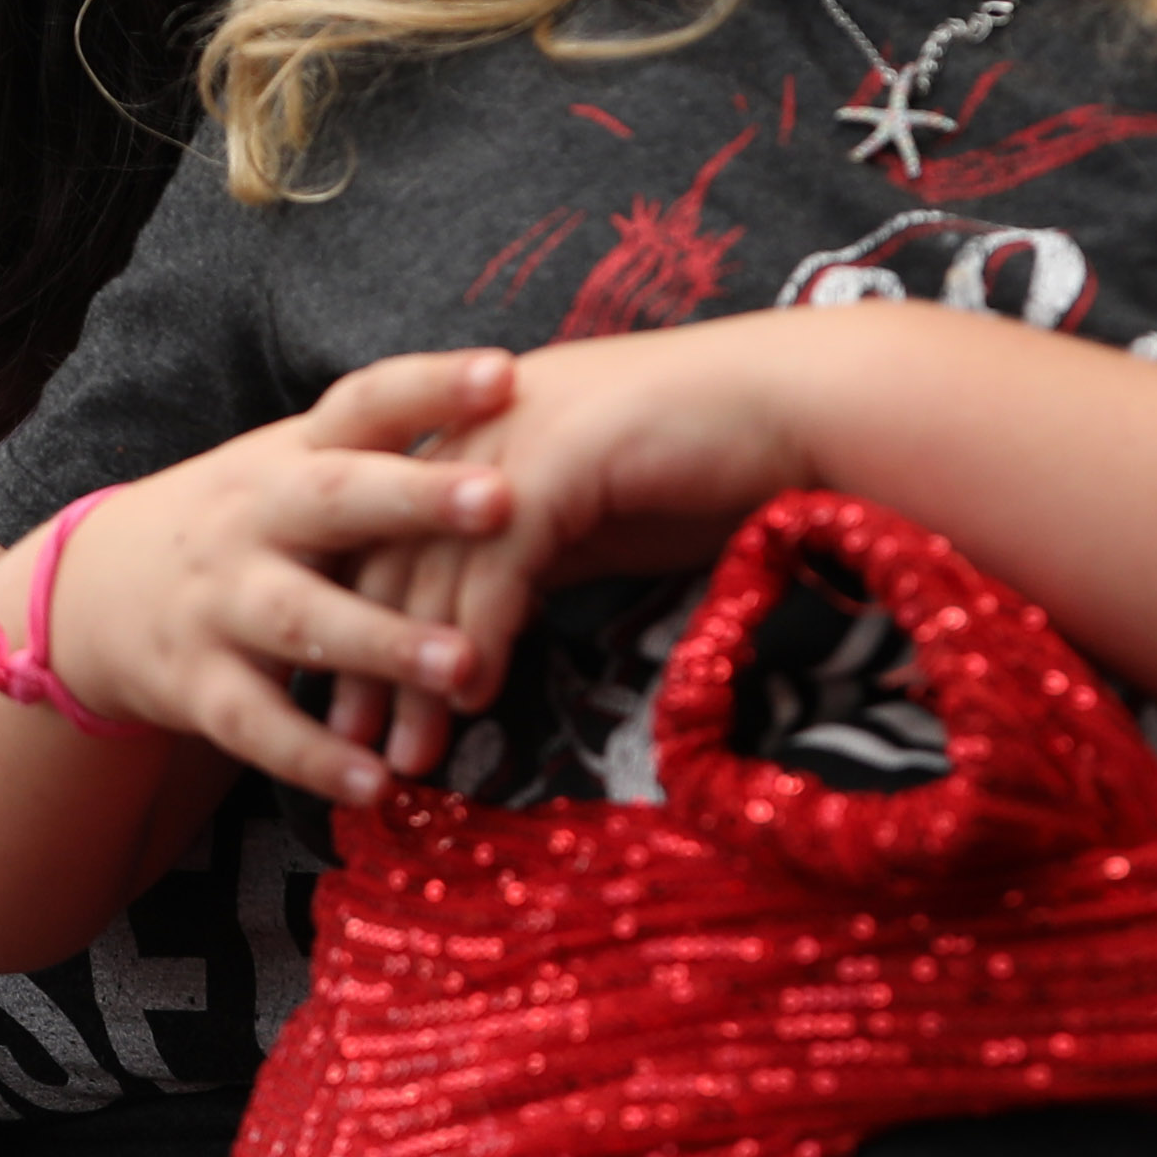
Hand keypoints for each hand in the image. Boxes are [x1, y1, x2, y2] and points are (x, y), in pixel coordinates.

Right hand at [48, 351, 519, 807]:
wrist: (93, 593)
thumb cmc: (244, 527)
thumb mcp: (295, 474)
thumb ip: (393, 466)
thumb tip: (537, 456)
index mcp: (291, 456)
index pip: (362, 405)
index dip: (429, 387)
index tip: (503, 375)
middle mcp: (253, 518)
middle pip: (335, 499)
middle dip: (417, 498)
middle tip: (502, 500)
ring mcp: (220, 601)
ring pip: (304, 619)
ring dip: (383, 643)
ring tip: (462, 665)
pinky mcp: (197, 684)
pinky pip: (258, 725)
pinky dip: (315, 758)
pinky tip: (378, 784)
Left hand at [369, 318, 835, 755]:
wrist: (806, 404)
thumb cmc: (718, 460)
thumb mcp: (598, 514)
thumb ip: (537, 549)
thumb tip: (491, 619)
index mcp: (480, 427)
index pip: (392, 533)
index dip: (365, 618)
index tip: (352, 700)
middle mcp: (481, 422)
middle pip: (390, 553)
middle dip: (364, 656)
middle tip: (350, 742)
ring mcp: (516, 434)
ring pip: (433, 566)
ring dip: (414, 670)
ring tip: (406, 751)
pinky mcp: (560, 459)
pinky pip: (498, 563)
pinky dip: (478, 634)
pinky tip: (472, 698)